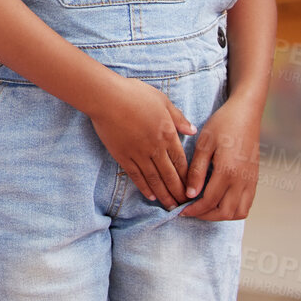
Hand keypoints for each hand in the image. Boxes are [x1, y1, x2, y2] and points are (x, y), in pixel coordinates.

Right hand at [86, 75, 194, 207]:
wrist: (106, 97)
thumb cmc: (134, 94)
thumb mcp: (162, 100)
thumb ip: (178, 117)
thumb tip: (192, 131)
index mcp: (167, 134)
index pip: (182, 162)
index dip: (189, 177)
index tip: (194, 189)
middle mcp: (155, 148)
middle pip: (170, 175)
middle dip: (179, 192)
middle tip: (185, 205)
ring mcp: (138, 153)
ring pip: (155, 179)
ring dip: (164, 194)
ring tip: (171, 206)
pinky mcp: (122, 155)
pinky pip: (136, 175)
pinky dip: (144, 187)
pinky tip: (151, 196)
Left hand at [181, 96, 261, 220]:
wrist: (246, 115)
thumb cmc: (222, 125)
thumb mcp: (204, 144)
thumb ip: (197, 171)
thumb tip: (190, 194)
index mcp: (228, 172)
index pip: (209, 201)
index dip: (193, 209)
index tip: (180, 210)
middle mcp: (242, 181)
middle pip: (225, 212)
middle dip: (205, 216)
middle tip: (189, 211)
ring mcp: (251, 182)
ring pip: (238, 212)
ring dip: (220, 215)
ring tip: (203, 208)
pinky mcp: (255, 180)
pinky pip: (246, 204)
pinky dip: (233, 209)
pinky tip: (218, 201)